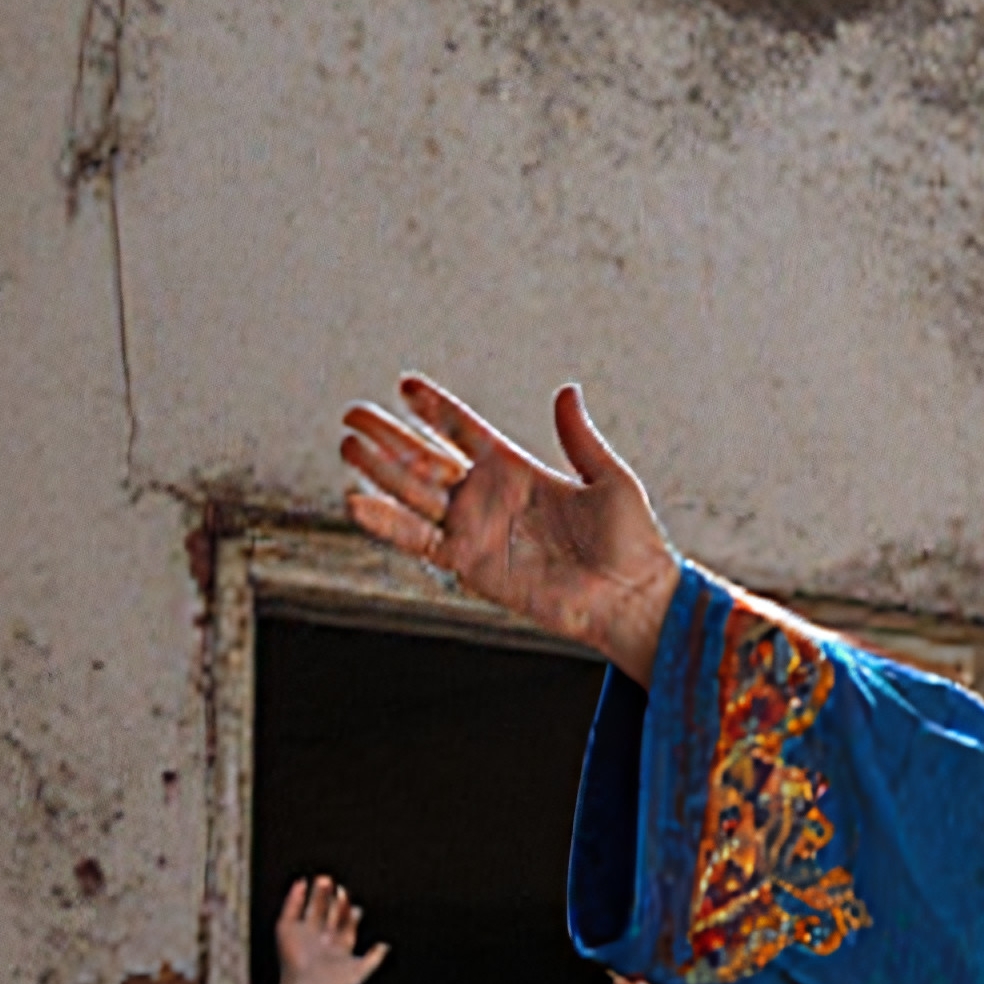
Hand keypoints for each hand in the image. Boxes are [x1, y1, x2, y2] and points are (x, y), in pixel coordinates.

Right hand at [271, 874, 388, 983]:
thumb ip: (374, 958)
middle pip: (328, 912)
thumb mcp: (360, 969)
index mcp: (337, 944)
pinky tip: (301, 883)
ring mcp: (302, 932)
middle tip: (339, 886)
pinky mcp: (285, 929)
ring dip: (316, 893)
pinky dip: (294, 896)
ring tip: (324, 879)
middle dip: (333, 899)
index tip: (354, 907)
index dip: (349, 912)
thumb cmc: (335, 982)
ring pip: (310, 907)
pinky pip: (290, 908)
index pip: (345, 922)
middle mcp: (320, 937)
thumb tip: (386, 945)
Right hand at [340, 378, 685, 676]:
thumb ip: (580, 439)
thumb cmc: (633, 543)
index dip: (437, 410)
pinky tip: (356, 501)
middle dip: (390, 438)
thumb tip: (566, 391)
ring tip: (348, 445)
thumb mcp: (610, 480)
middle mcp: (490, 498)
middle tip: (353, 413)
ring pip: (416, 495)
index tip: (406, 384)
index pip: (466, 432)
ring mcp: (477, 530)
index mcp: (519, 471)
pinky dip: (388, 523)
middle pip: (428, 461)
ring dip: (381, 472)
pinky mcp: (472, 564)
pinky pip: (421, 541)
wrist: (635, 599)